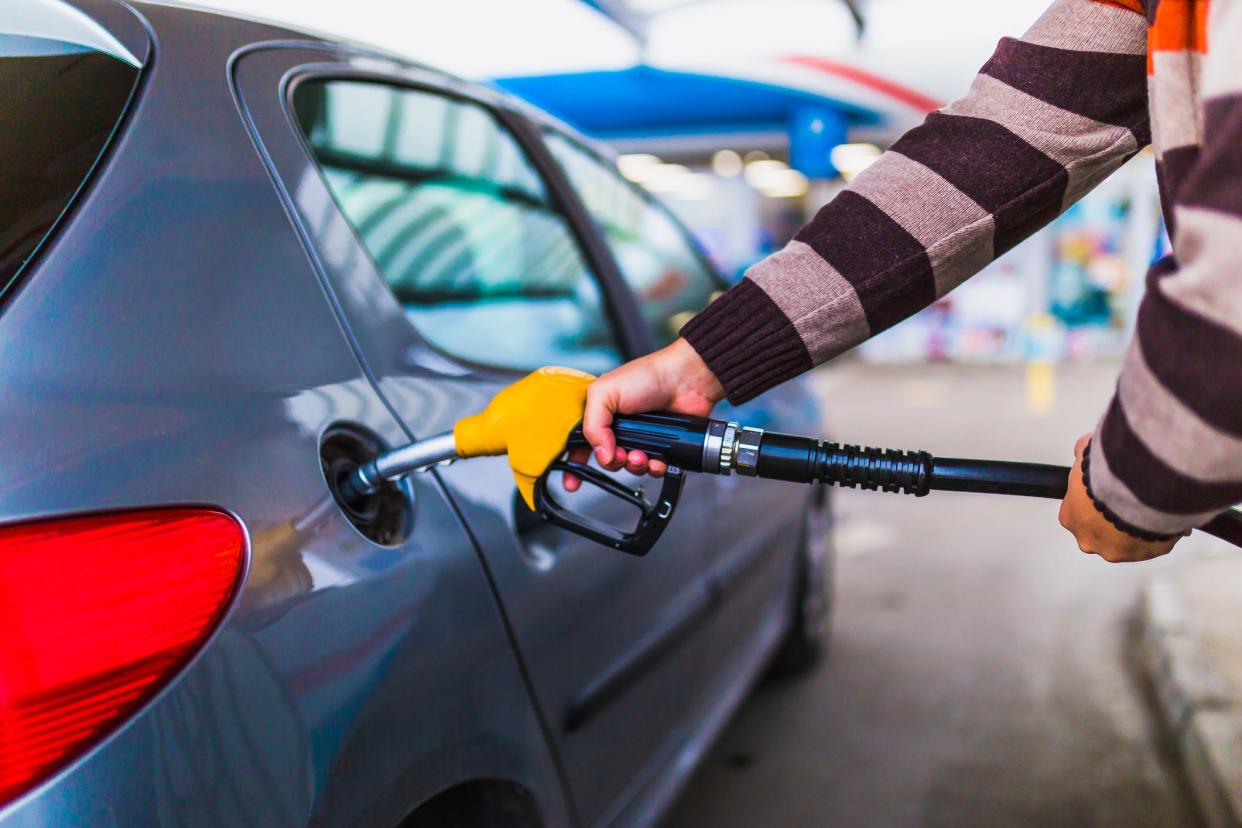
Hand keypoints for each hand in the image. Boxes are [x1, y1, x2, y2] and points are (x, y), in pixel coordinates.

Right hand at [563, 338, 724, 490]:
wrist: (686, 380)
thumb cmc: (648, 376)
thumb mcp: (605, 392)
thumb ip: (593, 424)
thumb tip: (601, 454)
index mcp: (600, 413)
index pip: (580, 442)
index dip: (574, 462)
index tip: (571, 481)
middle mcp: (618, 427)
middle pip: (606, 459)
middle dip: (613, 462)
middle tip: (621, 454)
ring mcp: (640, 437)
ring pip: (629, 467)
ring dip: (635, 465)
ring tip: (642, 454)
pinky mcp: (660, 446)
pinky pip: (652, 468)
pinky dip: (654, 467)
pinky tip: (657, 458)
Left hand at [1058, 433, 1183, 562]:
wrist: (1144, 487)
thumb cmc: (1110, 475)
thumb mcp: (1088, 454)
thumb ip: (1082, 452)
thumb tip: (1083, 447)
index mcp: (1071, 518)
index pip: (1076, 511)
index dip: (1091, 498)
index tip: (1105, 487)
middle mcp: (1091, 540)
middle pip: (1101, 529)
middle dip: (1115, 514)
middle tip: (1130, 494)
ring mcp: (1120, 551)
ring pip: (1130, 537)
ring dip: (1139, 523)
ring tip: (1150, 500)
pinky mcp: (1151, 552)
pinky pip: (1158, 540)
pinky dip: (1162, 526)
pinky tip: (1166, 508)